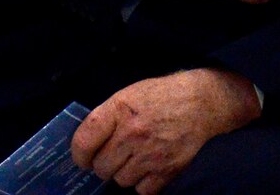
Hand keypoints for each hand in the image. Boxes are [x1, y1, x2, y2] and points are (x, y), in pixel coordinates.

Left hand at [70, 68, 260, 193]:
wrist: (201, 103)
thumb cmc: (162, 96)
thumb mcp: (129, 94)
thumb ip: (107, 117)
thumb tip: (86, 143)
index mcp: (119, 110)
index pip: (84, 141)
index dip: (78, 155)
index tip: (82, 158)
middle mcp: (132, 134)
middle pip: (101, 167)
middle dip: (103, 164)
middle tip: (113, 156)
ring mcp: (150, 154)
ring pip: (120, 181)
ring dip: (123, 173)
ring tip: (134, 158)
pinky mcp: (167, 170)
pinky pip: (142, 190)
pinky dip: (143, 183)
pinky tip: (148, 167)